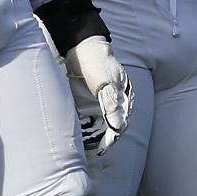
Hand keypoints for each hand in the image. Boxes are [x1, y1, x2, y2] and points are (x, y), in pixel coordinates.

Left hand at [65, 36, 132, 155]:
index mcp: (122, 99)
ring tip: (80, 145)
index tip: (103, 148)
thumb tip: (117, 128)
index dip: (112, 138)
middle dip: (100, 139)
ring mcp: (97, 104)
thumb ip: (111, 105)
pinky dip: (80, 127)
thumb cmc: (98, 63)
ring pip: (95, 126)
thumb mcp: (107, 83)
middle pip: (108, 128)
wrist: (79, 46)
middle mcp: (111, 104)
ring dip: (89, 135)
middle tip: (90, 149)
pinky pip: (83, 119)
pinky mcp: (83, 102)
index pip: (120, 125)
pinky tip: (73, 133)